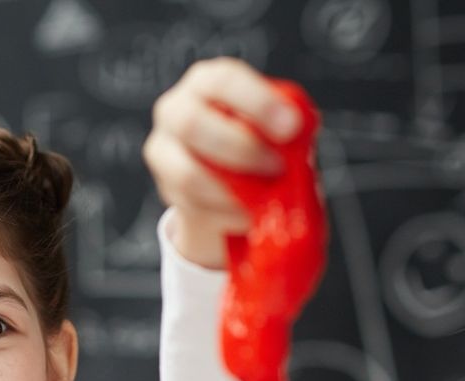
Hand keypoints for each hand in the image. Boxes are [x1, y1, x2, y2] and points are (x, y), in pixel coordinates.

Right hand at [143, 57, 304, 267]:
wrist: (219, 173)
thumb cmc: (250, 137)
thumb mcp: (267, 123)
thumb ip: (281, 126)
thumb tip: (300, 136)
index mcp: (205, 82)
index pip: (224, 80)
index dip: (257, 101)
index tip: (291, 127)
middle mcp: (175, 110)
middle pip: (193, 124)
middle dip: (242, 150)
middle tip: (278, 167)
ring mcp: (163, 150)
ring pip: (188, 175)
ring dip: (231, 191)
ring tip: (263, 199)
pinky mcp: (166, 188)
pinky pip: (192, 206)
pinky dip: (224, 215)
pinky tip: (247, 215)